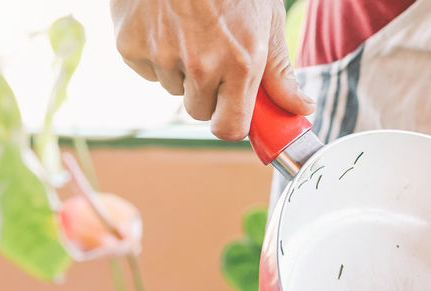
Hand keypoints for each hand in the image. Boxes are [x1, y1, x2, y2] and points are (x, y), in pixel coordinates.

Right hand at [112, 0, 314, 139]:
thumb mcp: (267, 22)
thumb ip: (280, 72)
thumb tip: (301, 109)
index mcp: (240, 64)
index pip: (229, 128)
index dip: (231, 123)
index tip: (233, 112)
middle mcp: (200, 65)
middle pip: (199, 111)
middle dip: (207, 93)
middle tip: (212, 57)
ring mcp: (162, 55)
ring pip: (173, 88)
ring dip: (180, 70)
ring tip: (189, 30)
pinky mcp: (129, 45)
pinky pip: (145, 68)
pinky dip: (153, 53)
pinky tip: (164, 23)